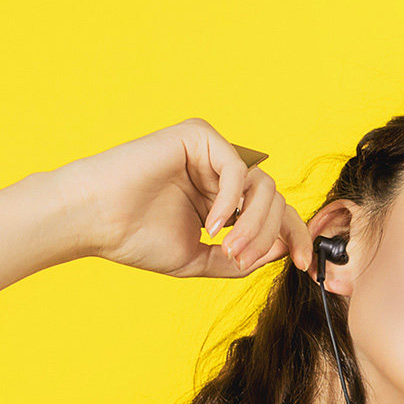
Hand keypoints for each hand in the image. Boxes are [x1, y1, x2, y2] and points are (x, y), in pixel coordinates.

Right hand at [64, 117, 313, 278]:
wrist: (96, 220)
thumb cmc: (137, 238)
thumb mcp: (201, 260)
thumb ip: (243, 257)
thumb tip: (283, 250)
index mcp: (223, 199)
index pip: (275, 213)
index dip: (296, 237)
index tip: (307, 266)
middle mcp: (221, 173)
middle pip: (275, 201)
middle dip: (268, 236)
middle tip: (240, 259)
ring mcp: (211, 153)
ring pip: (263, 186)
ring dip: (253, 224)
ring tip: (227, 247)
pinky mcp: (199, 137)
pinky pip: (238, 170)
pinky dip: (231, 201)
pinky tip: (212, 223)